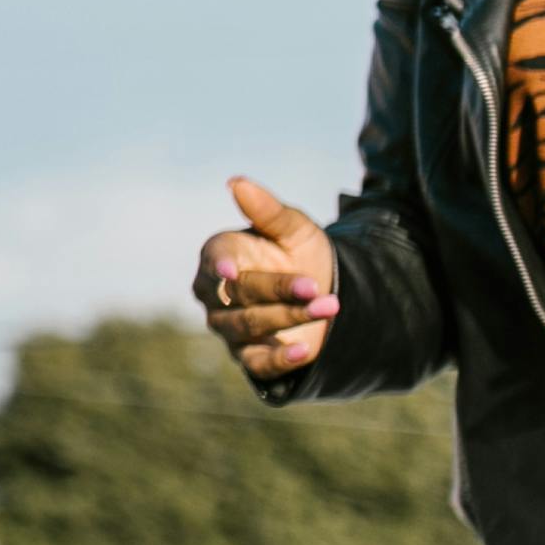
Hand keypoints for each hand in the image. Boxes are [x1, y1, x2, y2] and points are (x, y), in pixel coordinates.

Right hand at [194, 176, 337, 379]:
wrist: (322, 291)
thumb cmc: (298, 253)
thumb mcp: (292, 228)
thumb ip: (266, 210)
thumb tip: (236, 182)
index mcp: (219, 257)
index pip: (215, 263)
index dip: (221, 267)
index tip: (233, 271)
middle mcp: (215, 295)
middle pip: (239, 295)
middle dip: (278, 290)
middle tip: (314, 285)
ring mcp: (229, 327)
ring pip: (250, 325)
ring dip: (289, 316)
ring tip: (329, 306)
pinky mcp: (250, 356)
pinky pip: (258, 362)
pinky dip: (280, 358)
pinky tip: (304, 351)